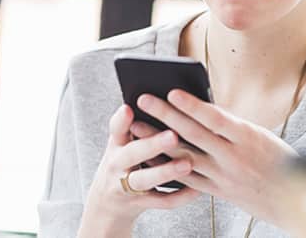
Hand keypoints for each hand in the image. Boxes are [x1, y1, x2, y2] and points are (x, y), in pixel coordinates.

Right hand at [78, 104, 200, 237]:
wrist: (107, 202)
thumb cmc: (125, 162)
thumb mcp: (123, 143)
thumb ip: (139, 126)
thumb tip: (172, 102)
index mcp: (116, 144)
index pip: (116, 128)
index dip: (121, 119)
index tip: (129, 108)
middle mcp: (117, 163)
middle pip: (133, 153)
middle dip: (152, 144)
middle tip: (173, 136)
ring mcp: (125, 186)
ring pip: (145, 180)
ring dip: (166, 172)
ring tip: (187, 164)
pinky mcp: (139, 203)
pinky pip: (162, 201)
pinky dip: (181, 196)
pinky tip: (198, 188)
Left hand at [131, 89, 298, 226]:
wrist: (291, 198)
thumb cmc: (274, 157)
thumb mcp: (258, 134)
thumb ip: (229, 124)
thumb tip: (198, 107)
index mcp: (247, 137)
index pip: (215, 118)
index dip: (192, 105)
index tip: (172, 91)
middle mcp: (233, 157)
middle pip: (193, 134)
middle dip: (165, 115)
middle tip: (143, 99)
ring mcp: (222, 176)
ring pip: (184, 156)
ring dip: (157, 140)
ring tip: (135, 126)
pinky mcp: (216, 191)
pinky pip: (186, 177)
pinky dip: (166, 165)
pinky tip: (149, 155)